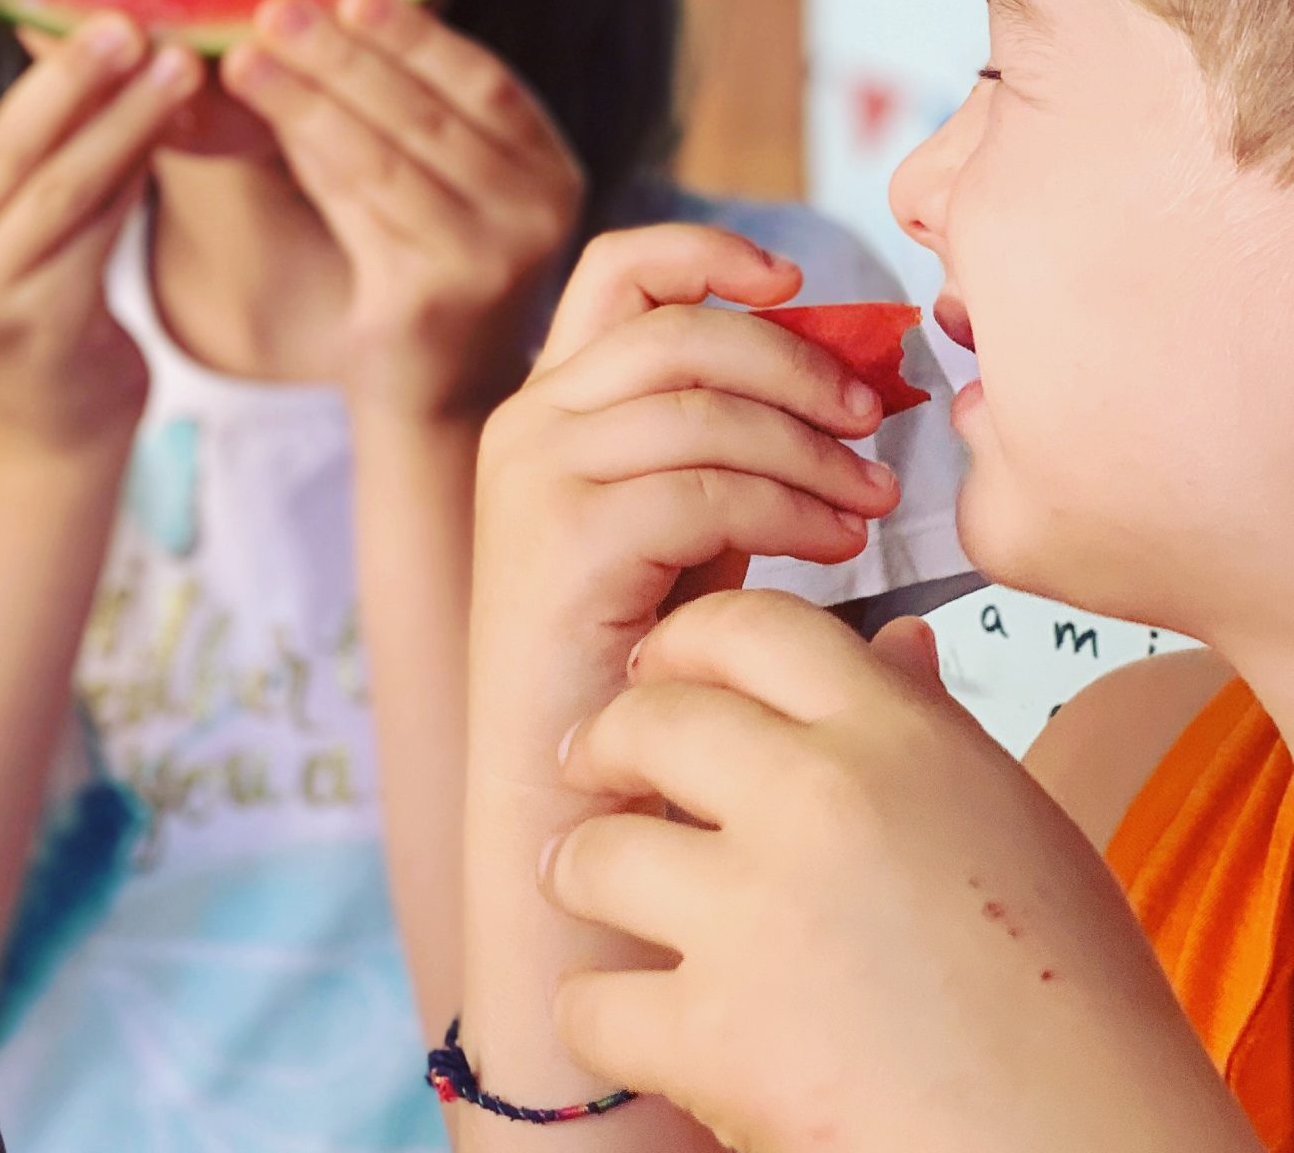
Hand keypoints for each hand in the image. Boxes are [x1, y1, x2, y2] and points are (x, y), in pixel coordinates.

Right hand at [0, 0, 200, 455]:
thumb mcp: (7, 213)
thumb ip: (27, 135)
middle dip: (67, 75)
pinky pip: (99, 234)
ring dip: (127, 119)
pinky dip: (139, 177)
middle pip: (4, 144)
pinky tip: (177, 130)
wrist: (51, 422)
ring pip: (63, 187)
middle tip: (124, 17)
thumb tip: (82, 19)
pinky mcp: (40, 328)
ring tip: (179, 62)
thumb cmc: (42, 284)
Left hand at [220, 0, 582, 417]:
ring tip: (244, 57)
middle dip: (342, 55)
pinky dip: (306, 157)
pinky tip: (264, 121)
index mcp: (549, 167)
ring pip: (383, 159)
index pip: (486, 82)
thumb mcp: (432, 182)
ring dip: (307, 100)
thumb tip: (315, 16)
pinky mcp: (433, 301)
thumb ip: (392, 110)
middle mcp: (537, 211)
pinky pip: (358, 211)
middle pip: (427, 115)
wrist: (437, 398)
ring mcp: (491, 260)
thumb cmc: (424, 266)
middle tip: (275, 8)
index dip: (418, 35)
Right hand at [471, 226, 895, 783]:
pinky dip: (793, 509)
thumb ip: (735, 444)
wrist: (564, 794)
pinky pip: (706, 489)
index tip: (795, 279)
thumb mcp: (687, 525)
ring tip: (875, 502)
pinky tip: (840, 550)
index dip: (710, 253)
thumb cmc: (639, 665)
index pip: (620, 271)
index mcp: (552, 402)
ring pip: (703, 405)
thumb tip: (856, 380)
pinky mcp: (565, 541)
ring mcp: (537, 477)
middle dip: (797, 363)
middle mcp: (530, 422)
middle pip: (681, 329)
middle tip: (877, 417)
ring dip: (812, 447)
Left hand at [544, 593, 1253, 1152]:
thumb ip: (933, 730)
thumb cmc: (1080, 1017)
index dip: (684, 643)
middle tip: (597, 773)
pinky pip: (592, 1000)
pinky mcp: (720, 1035)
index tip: (658, 671)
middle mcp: (823, 801)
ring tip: (597, 893)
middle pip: (649, 718)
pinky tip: (633, 1023)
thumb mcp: (1023, 831)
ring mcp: (761, 914)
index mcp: (901, 740)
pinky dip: (601, 1019)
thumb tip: (895, 644)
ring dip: (583, 875)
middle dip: (604, 745)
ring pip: (594, 852)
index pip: (751, 627)